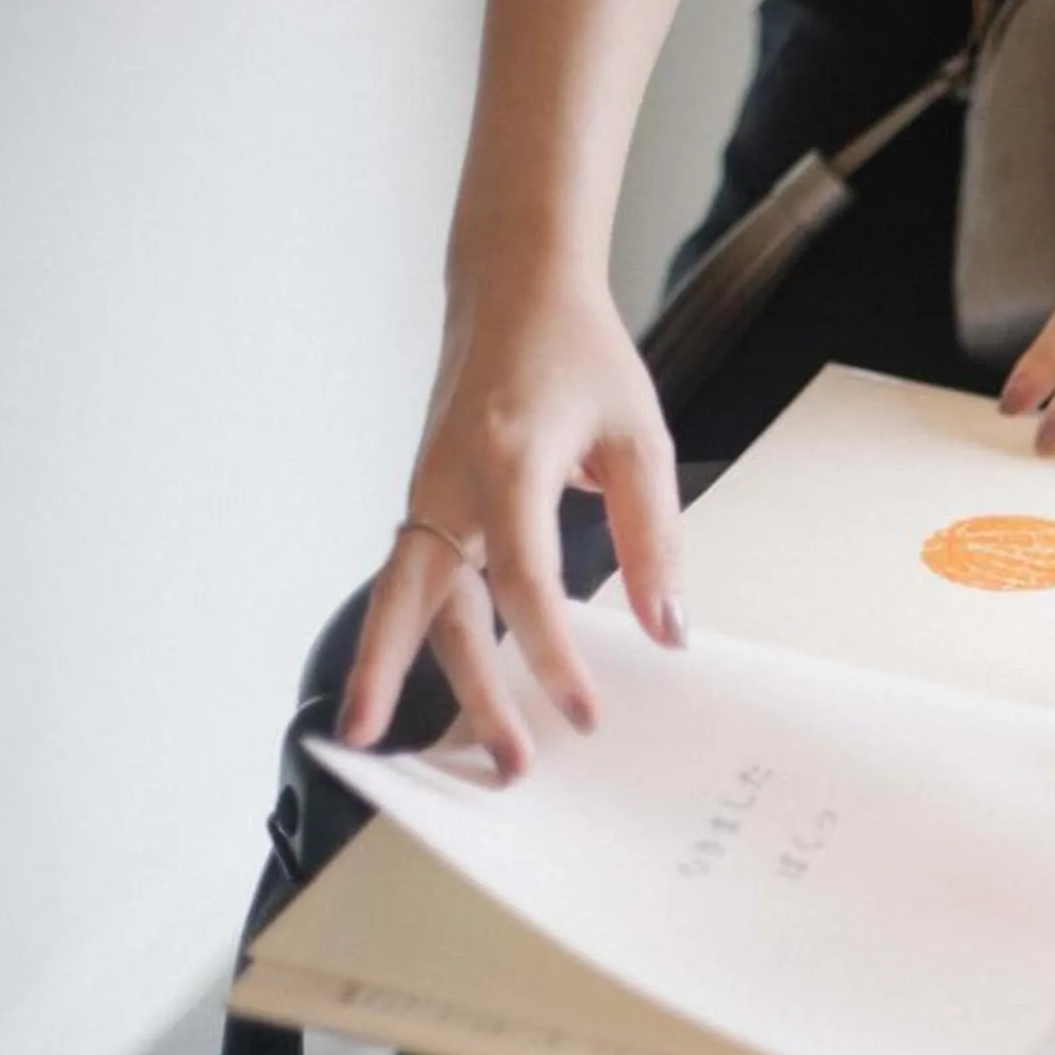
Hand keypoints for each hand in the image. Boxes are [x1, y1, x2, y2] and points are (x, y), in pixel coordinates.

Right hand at [338, 270, 683, 779]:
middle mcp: (450, 485)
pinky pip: (407, 582)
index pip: (526, 582)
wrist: (511, 288)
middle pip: (443, 609)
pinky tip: (401, 692)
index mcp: (508, 463)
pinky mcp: (424, 503)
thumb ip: (654, 537)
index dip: (553, 655)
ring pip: (405, 602)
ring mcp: (426, 494)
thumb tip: (665, 631)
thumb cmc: (578, 356)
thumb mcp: (640, 436)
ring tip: (388, 750)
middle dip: (469, 692)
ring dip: (403, 676)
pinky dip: (399, 638)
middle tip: (505, 766)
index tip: (585, 714)